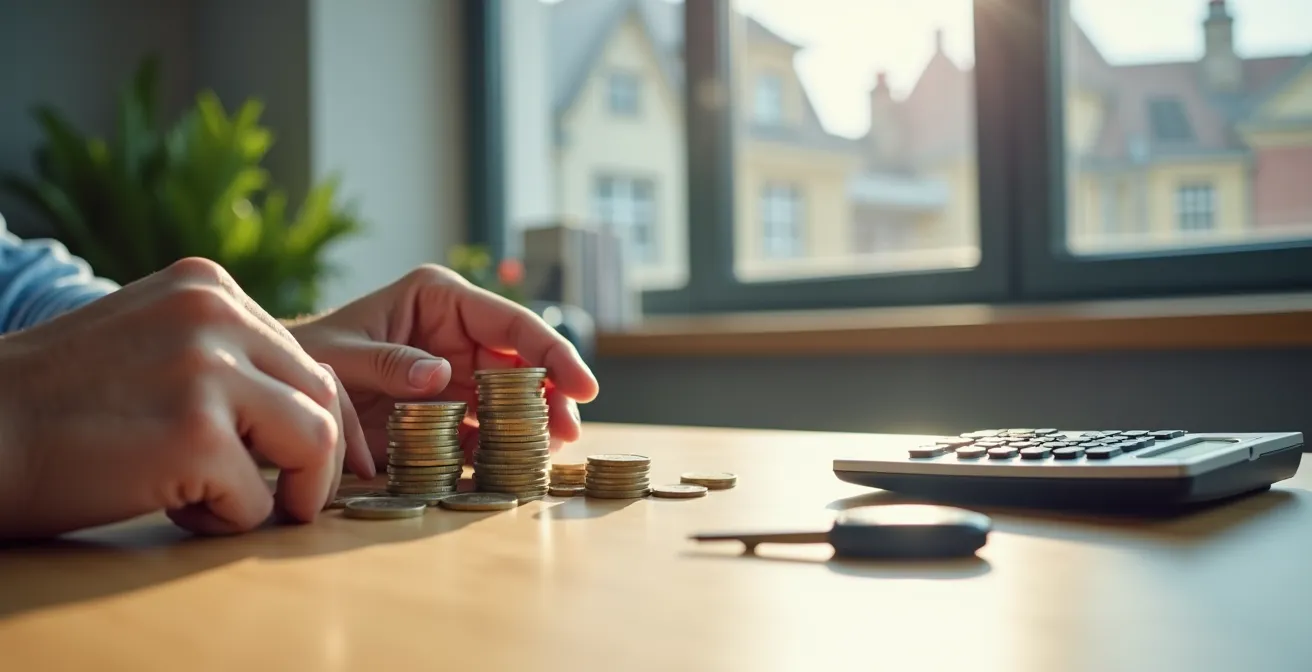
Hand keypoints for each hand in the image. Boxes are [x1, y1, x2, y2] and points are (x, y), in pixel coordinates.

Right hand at [0, 258, 371, 540]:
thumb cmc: (60, 401)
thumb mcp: (151, 339)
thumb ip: (225, 354)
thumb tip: (309, 404)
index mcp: (209, 288)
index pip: (307, 358)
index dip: (314, 420)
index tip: (304, 461)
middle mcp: (216, 316)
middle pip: (324, 396)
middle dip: (315, 460)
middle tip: (282, 497)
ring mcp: (207, 373)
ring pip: (316, 442)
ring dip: (288, 490)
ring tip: (225, 504)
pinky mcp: (195, 437)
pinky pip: (257, 501)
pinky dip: (227, 522)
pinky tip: (176, 511)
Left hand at [287, 265, 598, 466]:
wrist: (282, 392)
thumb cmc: (306, 355)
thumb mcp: (341, 355)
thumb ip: (388, 362)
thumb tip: (439, 376)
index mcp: (440, 299)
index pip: (510, 322)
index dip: (552, 353)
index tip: (583, 386)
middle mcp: (457, 333)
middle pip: (521, 363)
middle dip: (548, 397)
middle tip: (567, 433)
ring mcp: (456, 372)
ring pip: (510, 399)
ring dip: (530, 427)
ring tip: (547, 453)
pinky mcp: (448, 410)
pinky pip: (483, 430)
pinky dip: (498, 450)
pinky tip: (511, 468)